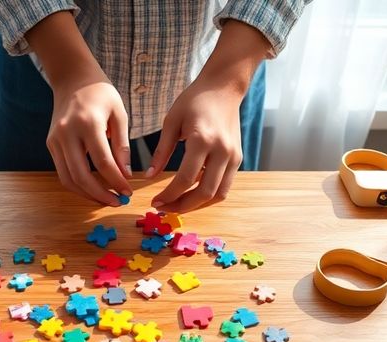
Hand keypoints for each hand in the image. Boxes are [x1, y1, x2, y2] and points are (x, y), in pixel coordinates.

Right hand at [47, 77, 131, 206]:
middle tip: (117, 201)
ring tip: (106, 199)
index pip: (103, 162)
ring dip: (87, 194)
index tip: (128, 191)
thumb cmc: (101, 94)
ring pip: (68, 179)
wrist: (72, 78)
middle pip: (81, 175)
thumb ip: (122, 145)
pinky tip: (93, 188)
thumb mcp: (119, 114)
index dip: (116, 181)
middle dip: (100, 194)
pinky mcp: (51, 144)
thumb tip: (125, 175)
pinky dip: (77, 185)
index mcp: (88, 123)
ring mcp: (55, 140)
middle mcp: (67, 133)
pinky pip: (63, 172)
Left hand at [146, 20, 271, 212]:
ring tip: (178, 205)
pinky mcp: (238, 158)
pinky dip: (208, 195)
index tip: (155, 202)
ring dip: (198, 205)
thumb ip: (161, 151)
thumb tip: (149, 177)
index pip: (186, 178)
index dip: (169, 195)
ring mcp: (233, 156)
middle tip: (165, 208)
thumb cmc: (195, 100)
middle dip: (182, 206)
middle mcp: (222, 150)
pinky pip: (224, 186)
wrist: (224, 87)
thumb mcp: (172, 121)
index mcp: (203, 139)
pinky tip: (192, 192)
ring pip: (218, 195)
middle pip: (204, 193)